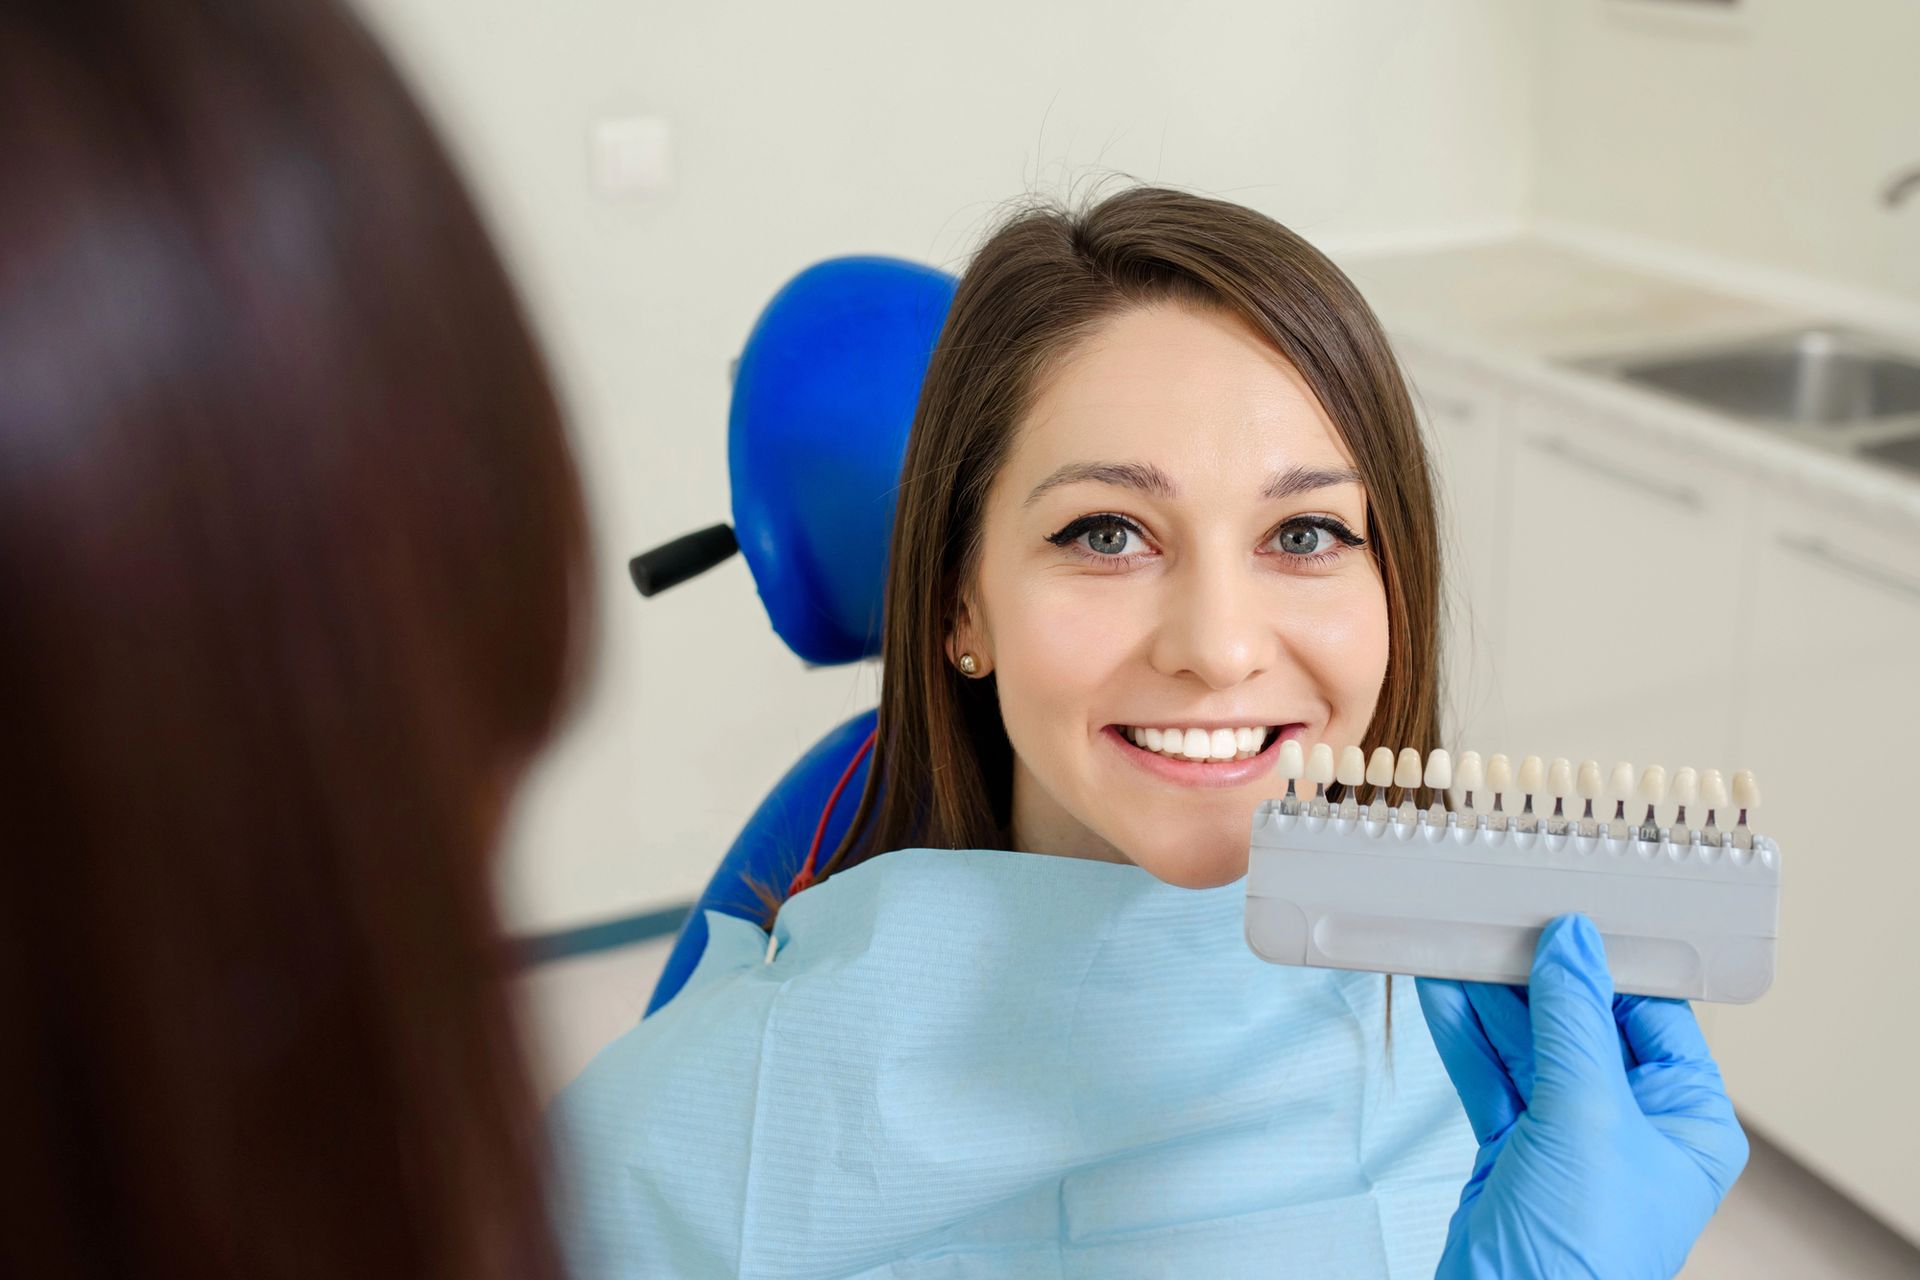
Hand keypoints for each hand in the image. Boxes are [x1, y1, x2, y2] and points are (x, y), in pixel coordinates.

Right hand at [1415, 914, 1749, 1278]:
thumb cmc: (1581, 1248)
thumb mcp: (1586, 1116)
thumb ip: (1574, 1020)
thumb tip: (1573, 940)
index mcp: (1688, 1120)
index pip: (1652, 1015)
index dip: (1609, 961)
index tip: (1567, 908)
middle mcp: (1634, 1125)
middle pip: (1581, 1024)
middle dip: (1535, 975)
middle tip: (1498, 918)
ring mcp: (1569, 1139)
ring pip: (1526, 1045)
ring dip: (1488, 996)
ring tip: (1455, 941)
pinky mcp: (1512, 1151)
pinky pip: (1489, 1076)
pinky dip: (1463, 1034)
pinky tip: (1439, 990)